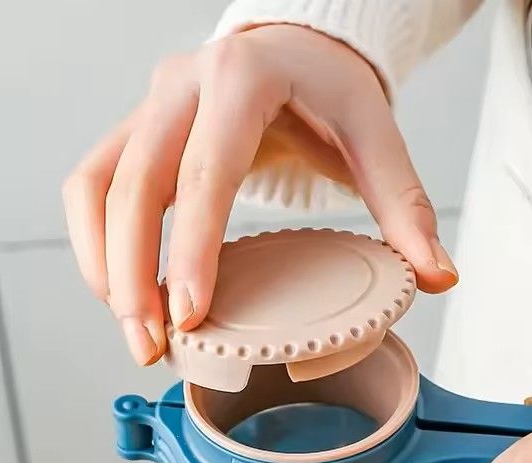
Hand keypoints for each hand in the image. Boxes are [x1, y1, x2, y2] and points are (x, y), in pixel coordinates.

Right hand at [63, 25, 456, 365]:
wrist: (294, 47)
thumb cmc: (331, 90)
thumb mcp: (376, 136)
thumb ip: (405, 208)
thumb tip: (439, 277)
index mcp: (244, 81)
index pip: (207, 171)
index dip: (192, 246)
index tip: (190, 313)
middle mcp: (183, 87)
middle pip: (134, 183)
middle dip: (134, 274)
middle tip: (153, 346)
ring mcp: (151, 107)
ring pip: (97, 186)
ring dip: (106, 264)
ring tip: (136, 332)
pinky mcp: (137, 130)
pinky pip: (92, 184)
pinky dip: (96, 241)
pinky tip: (119, 290)